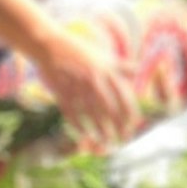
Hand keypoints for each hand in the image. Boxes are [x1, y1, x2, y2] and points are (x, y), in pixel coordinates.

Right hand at [30, 26, 140, 147]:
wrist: (49, 45)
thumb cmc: (78, 51)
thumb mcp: (102, 56)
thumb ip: (120, 66)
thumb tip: (138, 70)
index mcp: (106, 71)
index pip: (123, 96)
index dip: (129, 113)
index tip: (133, 126)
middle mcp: (94, 79)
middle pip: (109, 108)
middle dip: (117, 126)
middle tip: (122, 139)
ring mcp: (77, 85)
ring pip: (91, 113)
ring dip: (100, 130)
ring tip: (106, 143)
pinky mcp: (61, 91)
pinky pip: (72, 112)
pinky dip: (79, 125)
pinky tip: (84, 135)